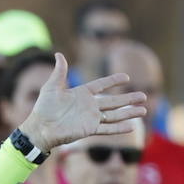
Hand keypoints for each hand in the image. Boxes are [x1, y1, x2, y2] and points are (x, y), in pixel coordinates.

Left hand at [19, 53, 146, 152]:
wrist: (40, 128)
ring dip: (129, 113)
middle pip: (114, 101)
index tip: (126, 77)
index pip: (101, 85)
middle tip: (144, 96)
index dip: (113, 81)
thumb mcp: (51, 87)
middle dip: (129, 99)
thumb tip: (58, 53)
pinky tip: (132, 126)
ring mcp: (90, 118)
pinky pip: (107, 129)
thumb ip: (60, 72)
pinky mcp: (89, 129)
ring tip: (143, 110)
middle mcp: (89, 106)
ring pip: (114, 115)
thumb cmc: (43, 108)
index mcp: (81, 94)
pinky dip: (119, 128)